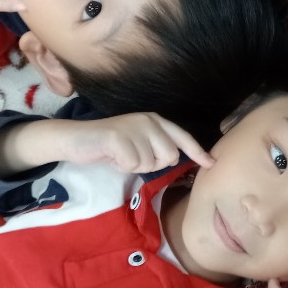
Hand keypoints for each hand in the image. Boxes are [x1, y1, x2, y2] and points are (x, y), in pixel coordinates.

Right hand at [50, 111, 213, 172]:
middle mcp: (148, 121)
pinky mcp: (119, 137)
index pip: (183, 137)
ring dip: (134, 166)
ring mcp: (134, 127)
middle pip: (169, 156)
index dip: (198, 152)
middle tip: (132, 157)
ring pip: (150, 163)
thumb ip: (158, 148)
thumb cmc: (109, 145)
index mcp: (155, 121)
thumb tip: (177, 158)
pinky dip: (121, 166)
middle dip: (152, 164)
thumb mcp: (138, 144)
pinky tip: (111, 157)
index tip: (212, 164)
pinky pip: (132, 165)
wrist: (75, 138)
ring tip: (119, 155)